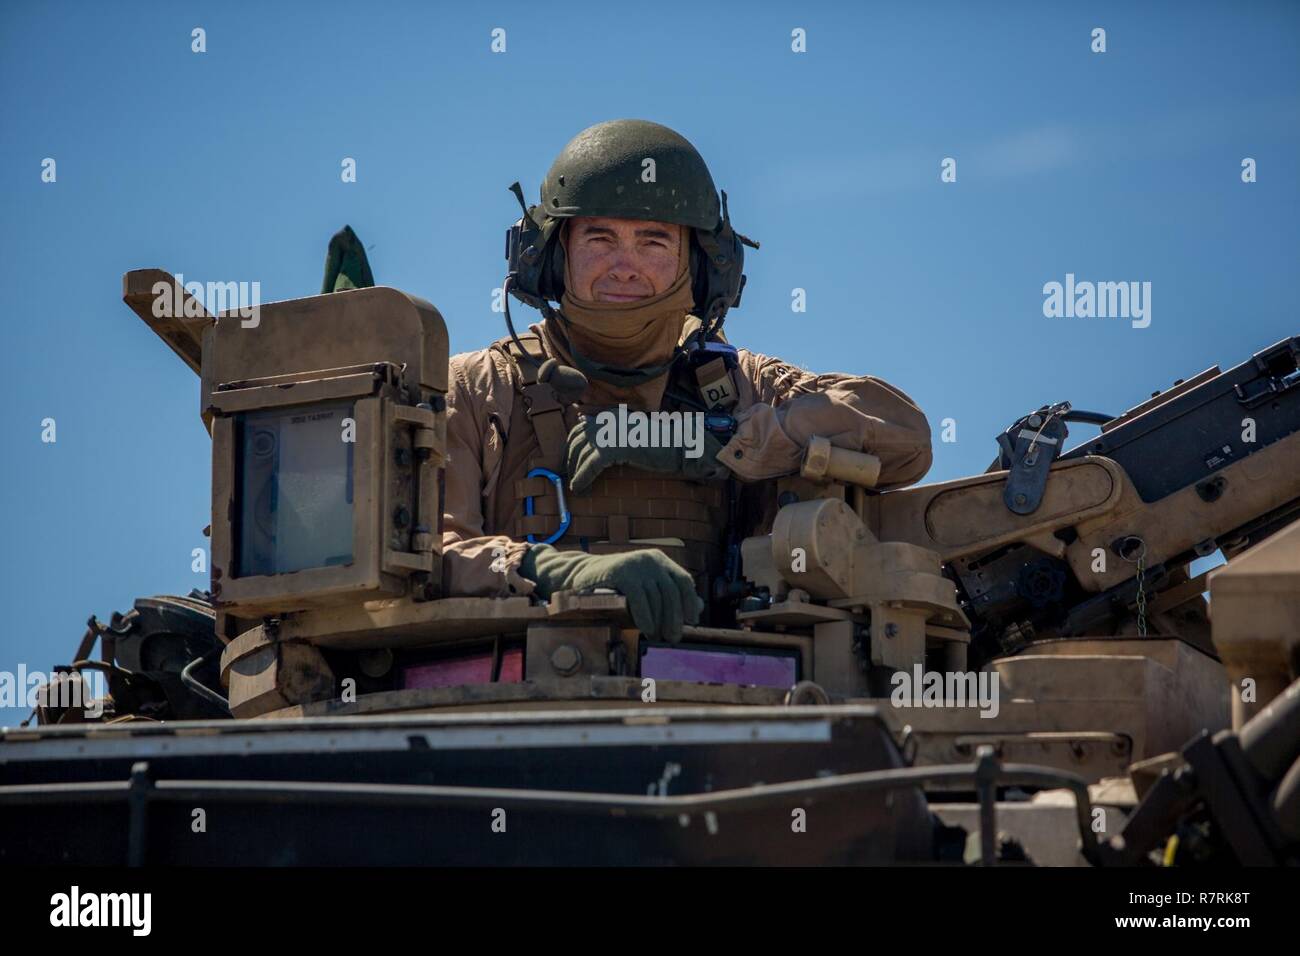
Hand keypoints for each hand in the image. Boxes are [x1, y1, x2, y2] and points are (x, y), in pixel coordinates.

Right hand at [518, 545, 702, 642]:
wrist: (581, 578)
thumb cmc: (617, 589)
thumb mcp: (646, 590)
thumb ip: (671, 598)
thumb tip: (699, 608)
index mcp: (660, 561)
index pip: (684, 581)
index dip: (690, 602)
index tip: (692, 622)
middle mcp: (651, 559)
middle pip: (672, 590)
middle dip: (675, 617)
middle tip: (673, 638)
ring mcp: (636, 563)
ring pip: (657, 595)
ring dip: (660, 620)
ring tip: (658, 637)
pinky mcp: (621, 571)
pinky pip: (639, 597)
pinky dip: (645, 615)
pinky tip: (646, 629)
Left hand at [566, 416, 729, 492]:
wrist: (679, 446)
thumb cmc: (659, 445)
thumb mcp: (632, 435)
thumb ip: (614, 436)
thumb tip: (594, 448)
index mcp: (611, 415)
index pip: (581, 427)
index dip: (572, 446)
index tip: (570, 462)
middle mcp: (608, 420)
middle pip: (577, 439)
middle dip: (570, 459)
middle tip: (569, 476)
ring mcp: (611, 432)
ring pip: (581, 452)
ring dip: (574, 471)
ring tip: (576, 487)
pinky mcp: (616, 446)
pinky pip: (590, 464)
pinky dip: (582, 478)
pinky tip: (579, 489)